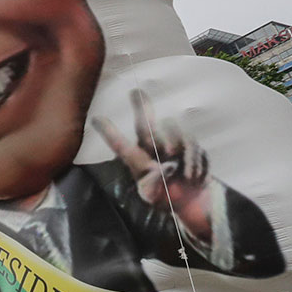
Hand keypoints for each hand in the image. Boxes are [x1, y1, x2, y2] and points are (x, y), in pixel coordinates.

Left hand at [94, 90, 210, 214]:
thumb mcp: (154, 197)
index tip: (96, 118)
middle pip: (145, 125)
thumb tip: (165, 168)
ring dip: (177, 145)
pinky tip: (193, 176)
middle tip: (135, 92)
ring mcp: (173, 145)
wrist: (192, 199)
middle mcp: (152, 150)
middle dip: (141, 107)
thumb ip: (155, 185)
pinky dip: (195, 162)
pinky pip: (193, 146)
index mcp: (138, 162)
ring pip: (173, 130)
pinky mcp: (191, 147)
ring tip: (181, 170)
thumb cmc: (166, 197)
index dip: (109, 133)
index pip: (121, 146)